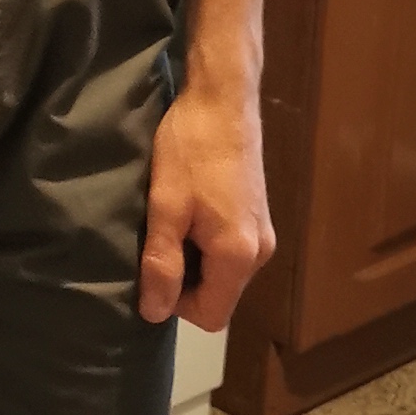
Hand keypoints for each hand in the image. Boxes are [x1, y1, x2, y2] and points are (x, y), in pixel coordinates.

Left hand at [139, 73, 274, 332]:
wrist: (222, 98)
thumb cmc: (190, 150)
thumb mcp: (165, 207)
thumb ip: (161, 264)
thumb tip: (155, 313)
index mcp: (240, 255)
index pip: (211, 317)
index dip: (175, 304)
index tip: (152, 269)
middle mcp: (261, 251)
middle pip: (219, 295)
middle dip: (183, 281)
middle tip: (156, 241)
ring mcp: (263, 231)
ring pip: (223, 272)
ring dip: (193, 259)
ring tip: (169, 222)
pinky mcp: (258, 214)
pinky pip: (230, 249)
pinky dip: (205, 242)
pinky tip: (187, 209)